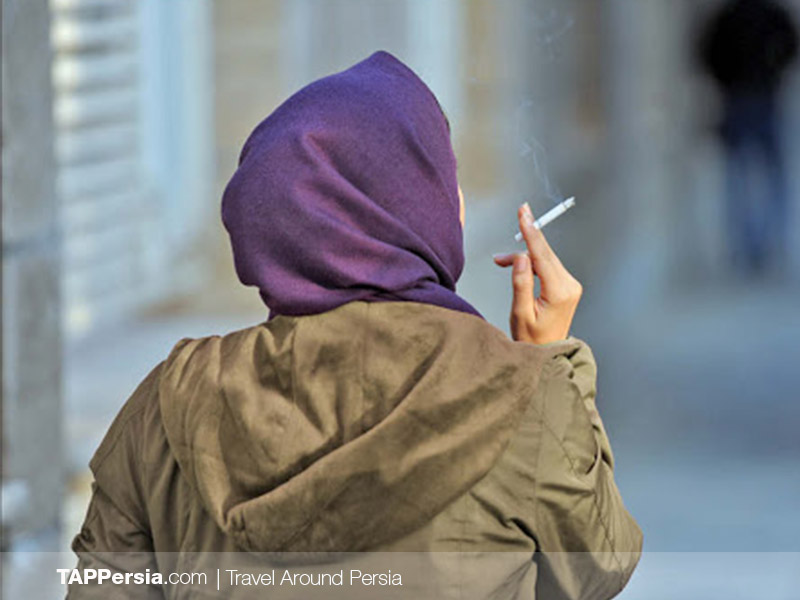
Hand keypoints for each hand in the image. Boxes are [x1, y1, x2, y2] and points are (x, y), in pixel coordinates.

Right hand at [493, 203, 581, 343]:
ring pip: (543, 258)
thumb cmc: (532, 339)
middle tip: (507, 239)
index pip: (543, 255)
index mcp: (560, 292)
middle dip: (521, 246)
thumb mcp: (520, 313)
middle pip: (544, 253)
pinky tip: (517, 266)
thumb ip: (521, 283)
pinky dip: (530, 263)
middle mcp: (569, 285)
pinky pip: (546, 265)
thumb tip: (521, 257)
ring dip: (523, 257)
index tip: (524, 214)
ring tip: (502, 262)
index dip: (531, 232)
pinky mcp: (565, 284)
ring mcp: (569, 284)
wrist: (547, 353)